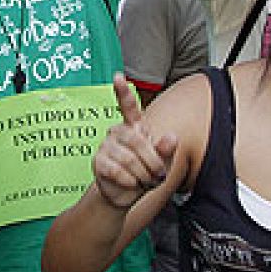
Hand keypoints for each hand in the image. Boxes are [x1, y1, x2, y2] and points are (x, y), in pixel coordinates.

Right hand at [91, 74, 177, 210]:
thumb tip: (172, 137)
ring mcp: (106, 146)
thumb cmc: (144, 174)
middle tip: (158, 176)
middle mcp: (118, 132)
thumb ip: (166, 150)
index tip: (117, 77)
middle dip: (152, 162)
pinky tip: (131, 183)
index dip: (123, 92)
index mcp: (134, 128)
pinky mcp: (98, 161)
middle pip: (137, 141)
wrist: (126, 195)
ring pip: (129, 158)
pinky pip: (116, 170)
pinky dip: (129, 180)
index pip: (128, 106)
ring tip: (144, 181)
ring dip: (142, 175)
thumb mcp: (161, 163)